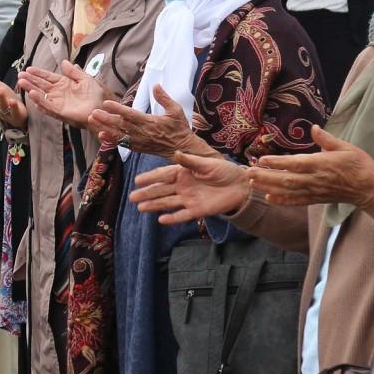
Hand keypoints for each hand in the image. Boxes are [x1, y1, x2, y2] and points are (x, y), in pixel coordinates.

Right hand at [16, 61, 109, 128]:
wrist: (102, 107)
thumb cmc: (97, 94)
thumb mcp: (86, 79)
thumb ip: (74, 72)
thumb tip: (64, 62)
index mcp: (65, 84)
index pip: (48, 77)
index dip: (38, 73)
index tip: (28, 69)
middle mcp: (59, 93)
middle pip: (41, 85)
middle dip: (31, 80)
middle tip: (20, 75)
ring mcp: (58, 102)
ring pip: (41, 95)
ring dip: (31, 89)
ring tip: (21, 82)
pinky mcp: (60, 111)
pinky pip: (48, 106)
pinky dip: (40, 100)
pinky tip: (32, 94)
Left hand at [88, 84, 202, 154]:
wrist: (181, 149)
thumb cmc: (179, 128)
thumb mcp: (176, 110)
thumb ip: (164, 98)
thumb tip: (155, 85)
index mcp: (150, 122)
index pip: (131, 115)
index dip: (118, 109)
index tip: (106, 103)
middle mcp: (142, 132)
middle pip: (121, 125)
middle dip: (106, 118)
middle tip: (93, 112)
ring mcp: (138, 141)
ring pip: (118, 134)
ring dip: (104, 127)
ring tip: (92, 120)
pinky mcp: (137, 147)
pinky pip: (121, 143)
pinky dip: (111, 140)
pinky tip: (101, 135)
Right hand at [130, 150, 251, 223]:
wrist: (241, 186)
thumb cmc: (224, 170)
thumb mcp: (208, 163)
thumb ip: (190, 161)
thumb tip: (175, 154)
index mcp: (183, 172)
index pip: (163, 175)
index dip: (150, 178)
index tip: (137, 180)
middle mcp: (183, 186)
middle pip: (161, 190)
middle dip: (147, 193)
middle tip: (132, 197)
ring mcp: (189, 199)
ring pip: (168, 203)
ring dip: (154, 206)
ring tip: (141, 208)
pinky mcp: (197, 211)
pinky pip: (182, 215)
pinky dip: (172, 218)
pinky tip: (161, 220)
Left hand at [247, 126, 373, 220]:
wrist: (370, 189)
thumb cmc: (359, 164)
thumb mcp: (346, 147)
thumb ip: (327, 139)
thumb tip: (313, 128)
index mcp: (322, 164)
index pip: (296, 164)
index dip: (278, 163)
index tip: (263, 159)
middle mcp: (315, 180)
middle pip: (286, 179)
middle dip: (266, 176)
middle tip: (249, 172)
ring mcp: (315, 191)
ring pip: (288, 191)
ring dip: (268, 187)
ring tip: (252, 182)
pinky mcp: (316, 199)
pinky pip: (297, 201)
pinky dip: (282, 200)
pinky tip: (268, 197)